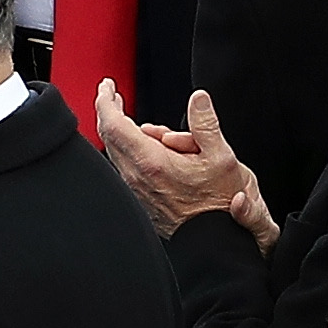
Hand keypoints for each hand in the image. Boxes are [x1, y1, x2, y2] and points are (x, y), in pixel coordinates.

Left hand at [94, 82, 272, 247]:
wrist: (214, 241)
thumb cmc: (220, 204)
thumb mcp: (222, 158)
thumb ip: (206, 124)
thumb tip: (198, 99)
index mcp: (152, 162)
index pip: (113, 124)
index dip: (105, 101)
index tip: (107, 86)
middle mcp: (137, 177)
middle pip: (109, 137)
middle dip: (108, 110)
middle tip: (113, 94)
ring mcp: (136, 190)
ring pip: (116, 153)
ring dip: (120, 132)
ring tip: (136, 121)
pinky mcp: (141, 199)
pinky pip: (126, 168)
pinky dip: (128, 150)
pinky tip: (147, 147)